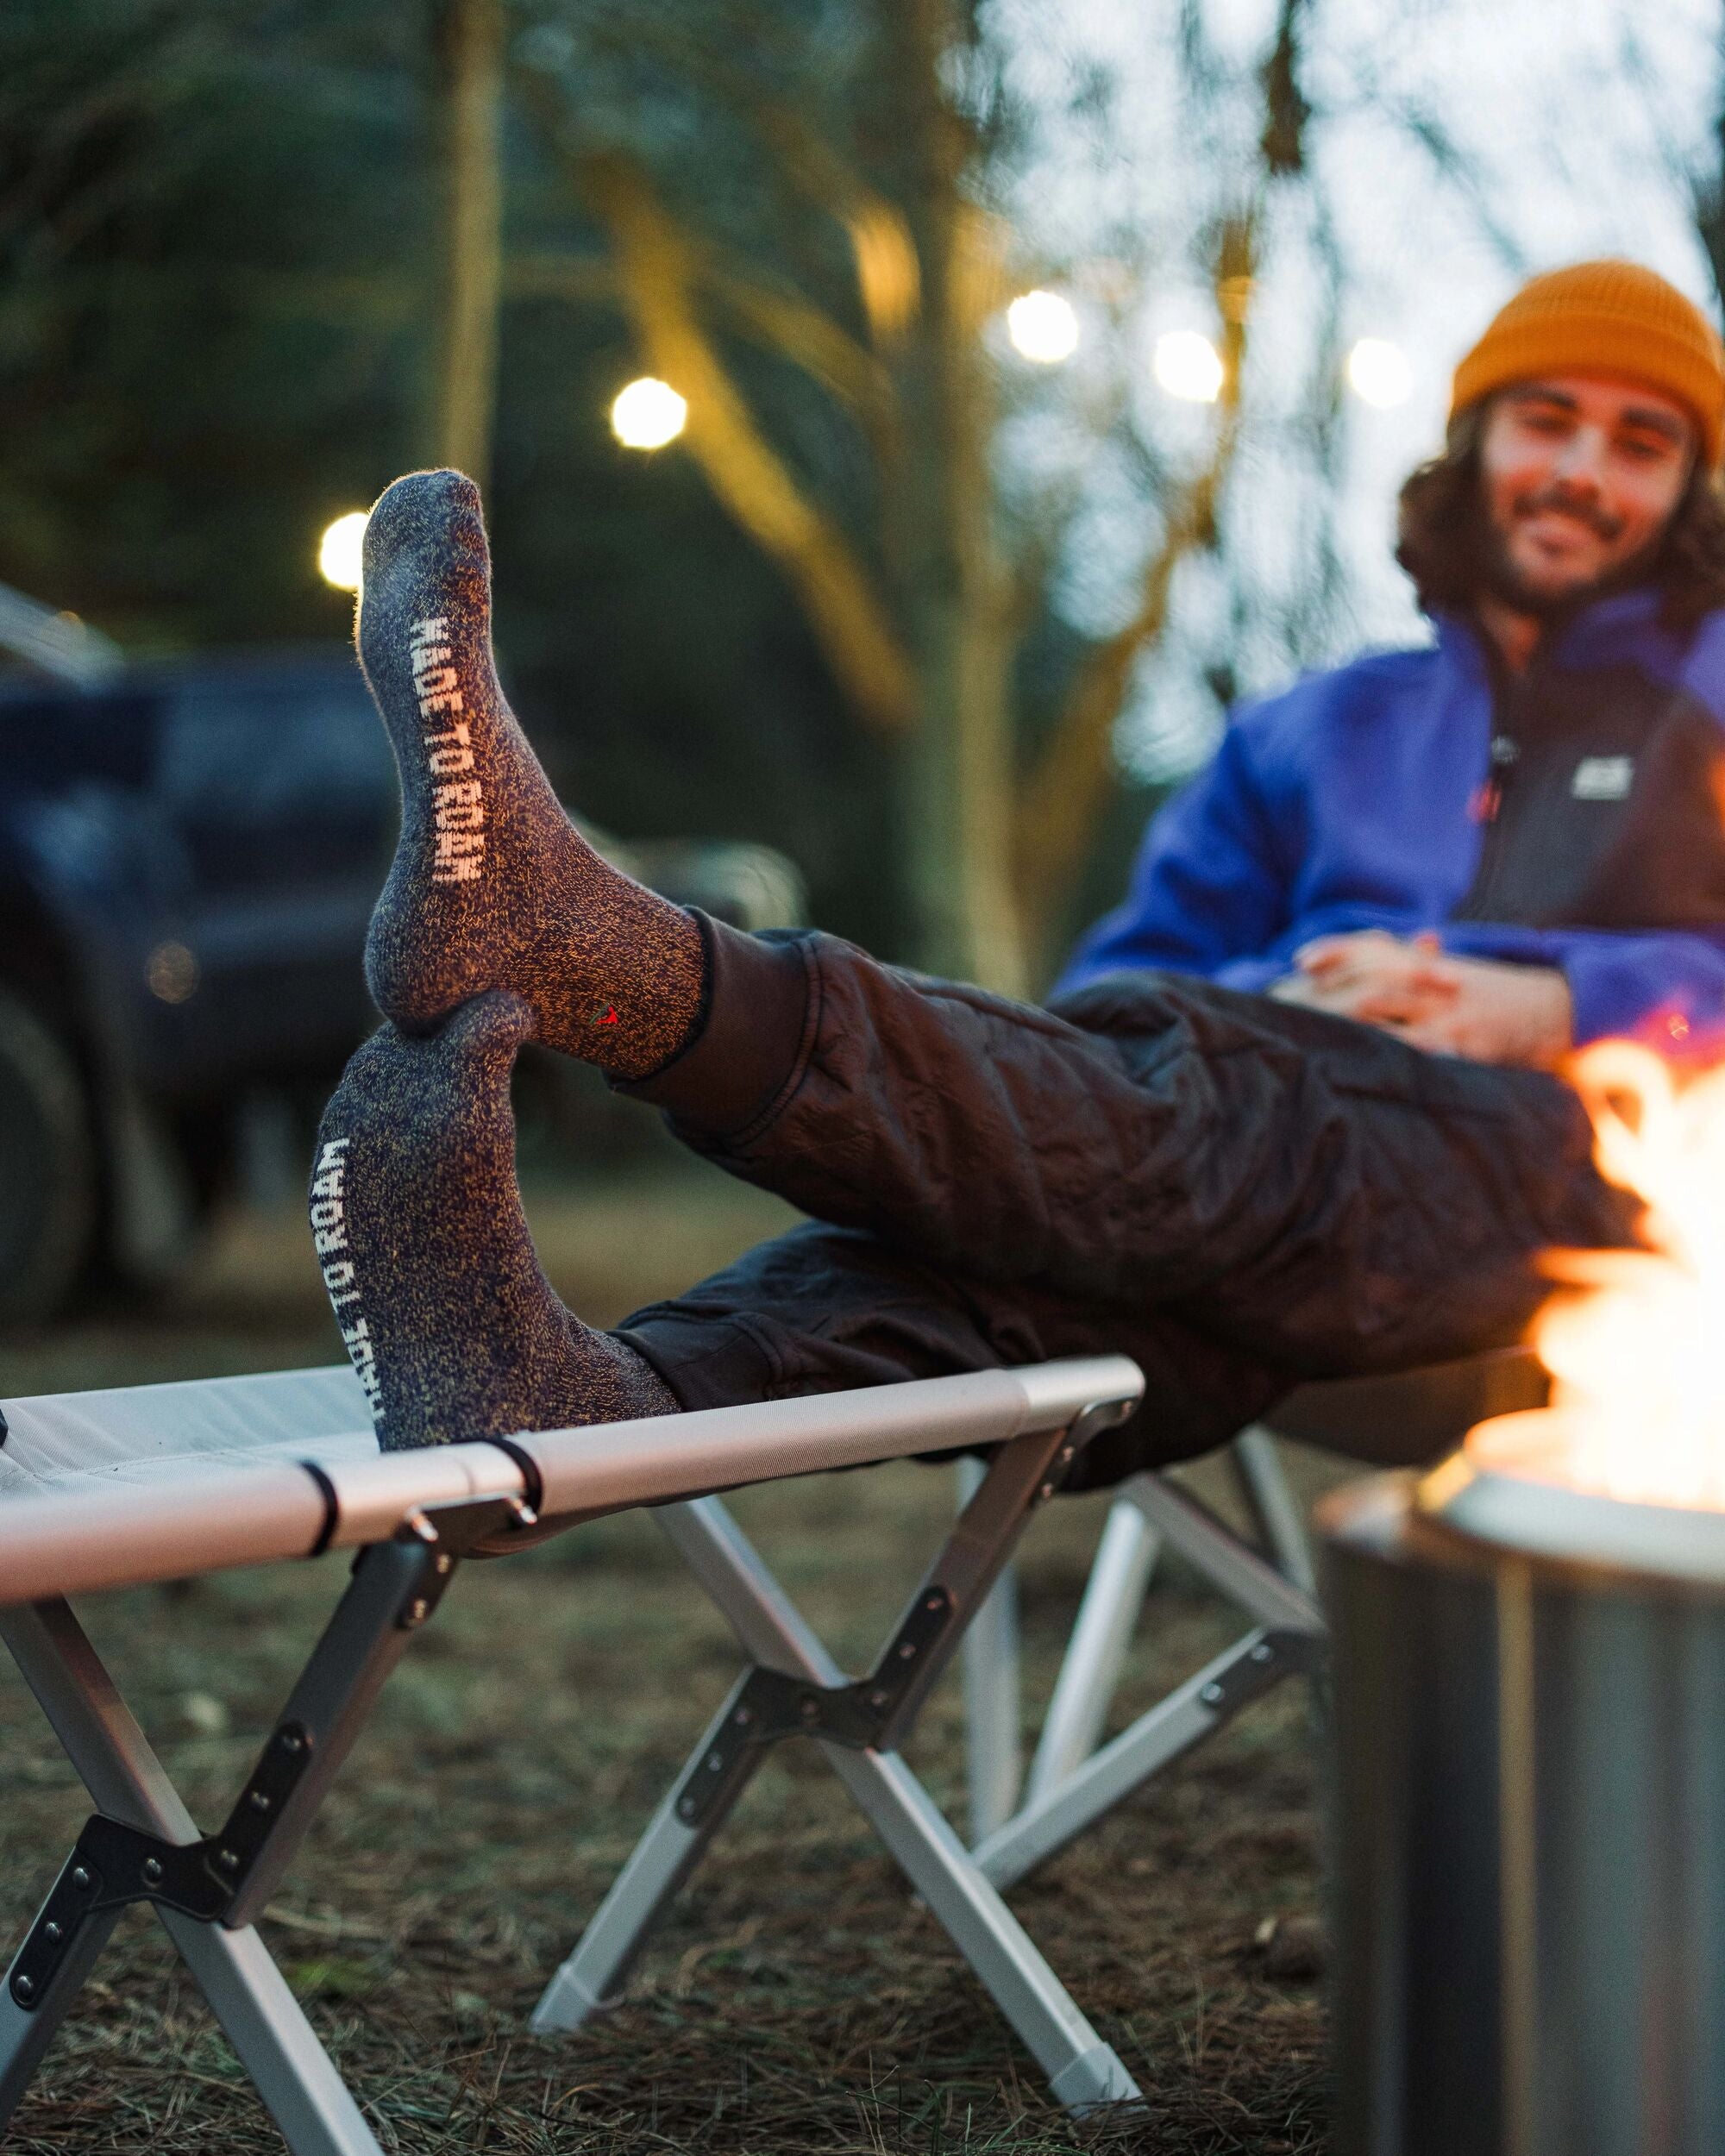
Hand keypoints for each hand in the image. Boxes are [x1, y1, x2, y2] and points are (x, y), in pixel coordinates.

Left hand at [1271, 931, 1572, 1067]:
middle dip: (1326, 990)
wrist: (1552, 1010)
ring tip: (1310, 1029)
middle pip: (1369, 976)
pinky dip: (1392, 1056)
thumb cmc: (1490, 996)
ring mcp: (1445, 1010)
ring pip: (1387, 1005)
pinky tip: (1363, 1067)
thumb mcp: (1447, 975)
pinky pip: (1420, 1051)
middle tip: (1285, 1003)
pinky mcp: (1462, 1042)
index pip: (1374, 948)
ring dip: (1346, 1018)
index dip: (1338, 950)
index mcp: (1427, 963)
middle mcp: (1432, 981)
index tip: (1300, 959)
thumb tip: (1362, 966)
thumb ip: (1406, 965)